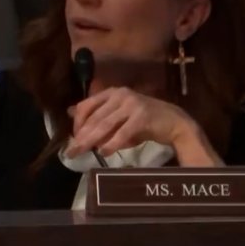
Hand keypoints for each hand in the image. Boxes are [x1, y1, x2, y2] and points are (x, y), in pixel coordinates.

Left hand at [65, 87, 220, 165]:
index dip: (77, 122)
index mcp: (112, 93)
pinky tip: (104, 152)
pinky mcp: (142, 117)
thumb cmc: (143, 121)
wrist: (175, 122)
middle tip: (71, 151)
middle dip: (81, 136)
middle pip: (94, 117)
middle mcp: (120, 95)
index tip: (72, 138)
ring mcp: (131, 105)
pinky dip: (111, 144)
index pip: (86, 105)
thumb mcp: (118, 115)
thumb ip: (97, 115)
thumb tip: (70, 113)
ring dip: (92, 141)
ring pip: (105, 125)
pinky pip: (122, 133)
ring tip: (82, 152)